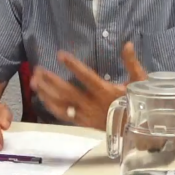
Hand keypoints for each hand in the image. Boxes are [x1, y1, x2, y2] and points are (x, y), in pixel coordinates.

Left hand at [30, 42, 146, 130]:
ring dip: (46, 92)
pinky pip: (64, 115)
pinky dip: (51, 106)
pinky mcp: (83, 123)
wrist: (139, 130)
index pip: (86, 76)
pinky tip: (41, 97)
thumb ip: (131, 63)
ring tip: (33, 81)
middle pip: (68, 92)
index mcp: (106, 92)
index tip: (60, 54)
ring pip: (62, 104)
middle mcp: (93, 104)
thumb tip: (127, 44)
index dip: (73, 65)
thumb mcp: (140, 82)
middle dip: (51, 80)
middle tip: (38, 69)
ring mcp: (86, 115)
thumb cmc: (139, 103)